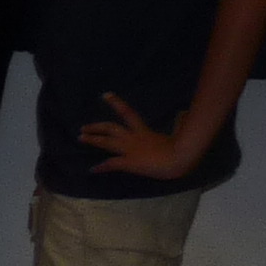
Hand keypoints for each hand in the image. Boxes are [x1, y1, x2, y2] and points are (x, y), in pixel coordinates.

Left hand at [79, 91, 197, 180]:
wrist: (182, 157)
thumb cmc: (184, 146)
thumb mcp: (181, 131)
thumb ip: (180, 122)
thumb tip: (183, 112)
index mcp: (145, 131)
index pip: (128, 113)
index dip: (116, 103)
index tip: (105, 95)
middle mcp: (134, 138)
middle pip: (111, 128)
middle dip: (96, 126)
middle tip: (83, 127)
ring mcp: (131, 150)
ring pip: (107, 142)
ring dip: (93, 140)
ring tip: (81, 138)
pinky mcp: (130, 162)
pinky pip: (112, 164)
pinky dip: (101, 167)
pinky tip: (92, 170)